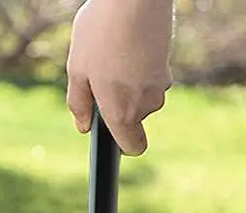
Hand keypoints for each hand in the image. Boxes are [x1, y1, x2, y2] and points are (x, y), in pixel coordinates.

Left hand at [66, 0, 173, 155]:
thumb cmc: (102, 31)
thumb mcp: (77, 68)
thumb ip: (79, 103)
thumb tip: (83, 126)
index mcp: (121, 112)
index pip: (134, 147)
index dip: (124, 145)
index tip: (114, 135)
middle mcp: (145, 106)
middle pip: (135, 118)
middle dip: (120, 102)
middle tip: (101, 72)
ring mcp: (160, 87)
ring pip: (143, 95)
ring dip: (129, 82)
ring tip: (114, 51)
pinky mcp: (168, 69)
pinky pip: (151, 78)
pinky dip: (140, 67)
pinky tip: (128, 44)